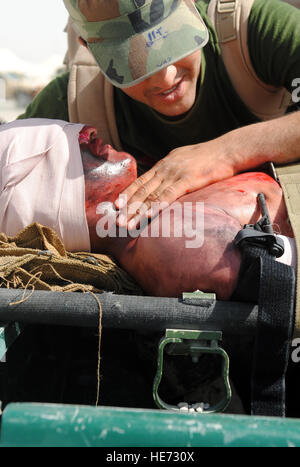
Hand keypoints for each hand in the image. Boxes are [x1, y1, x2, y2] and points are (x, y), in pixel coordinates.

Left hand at [115, 139, 234, 228]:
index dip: (128, 194)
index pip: (141, 181)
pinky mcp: (188, 179)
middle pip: (142, 190)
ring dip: (137, 212)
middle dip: (127, 207)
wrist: (229, 149)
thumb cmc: (211, 157)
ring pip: (151, 195)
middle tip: (115, 221)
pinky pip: (168, 195)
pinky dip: (156, 206)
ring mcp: (175, 173)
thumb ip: (174, 171)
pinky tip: (147, 215)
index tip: (116, 206)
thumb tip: (167, 183)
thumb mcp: (186, 161)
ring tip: (126, 224)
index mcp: (164, 164)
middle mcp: (165, 168)